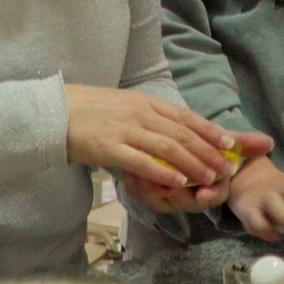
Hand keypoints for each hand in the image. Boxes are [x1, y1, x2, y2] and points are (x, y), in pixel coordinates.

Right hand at [65, 85, 242, 188]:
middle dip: (209, 152)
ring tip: (210, 178)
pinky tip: (179, 182)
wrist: (52, 111)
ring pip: (168, 148)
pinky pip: (142, 161)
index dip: (210, 130)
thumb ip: (147, 116)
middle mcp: (139, 113)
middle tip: (228, 167)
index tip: (231, 143)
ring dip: (193, 164)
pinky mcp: (109, 147)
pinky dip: (163, 172)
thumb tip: (172, 129)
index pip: (185, 116)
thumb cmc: (87, 110)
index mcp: (144, 101)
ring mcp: (125, 130)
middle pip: (182, 133)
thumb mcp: (123, 105)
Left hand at [120, 128, 273, 213]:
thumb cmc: (200, 146)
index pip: (212, 197)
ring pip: (159, 198)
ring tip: (149, 172)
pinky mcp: (145, 190)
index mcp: (207, 188)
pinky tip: (134, 168)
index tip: (204, 192)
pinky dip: (137, 181)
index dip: (209, 195)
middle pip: (183, 202)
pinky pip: (139, 191)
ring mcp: (164, 196)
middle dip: (177, 193)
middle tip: (171, 182)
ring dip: (154, 186)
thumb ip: (243, 143)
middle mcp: (186, 196)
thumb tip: (269, 141)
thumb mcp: (221, 142)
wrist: (169, 143)